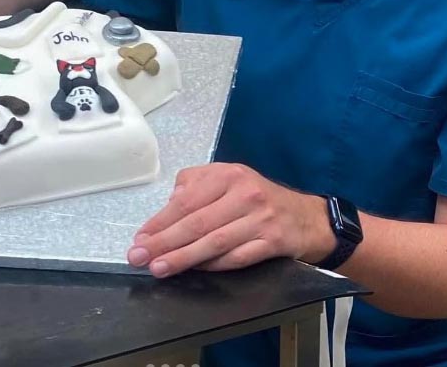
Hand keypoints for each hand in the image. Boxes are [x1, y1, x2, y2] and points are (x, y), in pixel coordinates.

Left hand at [127, 163, 334, 277]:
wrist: (306, 217)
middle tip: (139, 257)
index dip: (161, 221)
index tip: (140, 237)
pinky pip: (236, 258)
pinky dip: (213, 266)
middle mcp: (244, 194)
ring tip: (159, 268)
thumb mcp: (229, 179)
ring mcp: (260, 219)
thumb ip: (196, 184)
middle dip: (164, 242)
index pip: (187, 200)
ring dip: (183, 258)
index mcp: (228, 175)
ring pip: (214, 242)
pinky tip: (194, 271)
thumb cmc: (258, 198)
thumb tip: (169, 205)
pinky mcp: (271, 242)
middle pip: (197, 223)